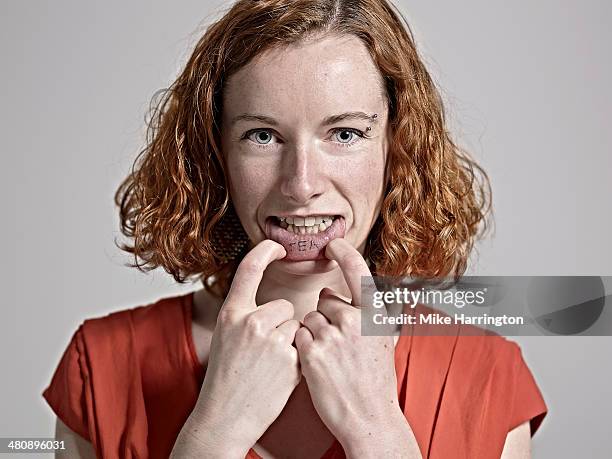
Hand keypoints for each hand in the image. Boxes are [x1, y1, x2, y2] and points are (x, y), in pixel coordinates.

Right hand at [192, 240, 300, 452]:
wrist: (225, 416)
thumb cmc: (226, 378)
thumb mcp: (226, 337)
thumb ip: (246, 315)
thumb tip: (275, 302)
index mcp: (231, 313)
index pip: (249, 268)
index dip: (265, 251)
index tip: (276, 247)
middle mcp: (250, 322)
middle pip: (284, 305)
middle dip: (282, 323)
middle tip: (264, 350)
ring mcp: (271, 341)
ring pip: (297, 325)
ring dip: (291, 341)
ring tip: (271, 364)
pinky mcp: (290, 359)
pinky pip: (304, 345)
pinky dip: (297, 358)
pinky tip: (280, 374)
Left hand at [294, 238, 400, 446]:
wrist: (369, 418)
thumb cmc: (375, 380)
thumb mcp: (382, 339)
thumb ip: (363, 313)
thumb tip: (337, 292)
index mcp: (375, 314)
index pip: (357, 270)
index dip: (343, 252)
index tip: (333, 244)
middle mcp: (355, 320)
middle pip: (325, 299)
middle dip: (325, 315)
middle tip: (338, 343)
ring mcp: (332, 336)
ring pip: (309, 317)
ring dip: (313, 332)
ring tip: (330, 358)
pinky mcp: (312, 353)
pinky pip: (299, 335)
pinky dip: (303, 346)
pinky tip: (318, 364)